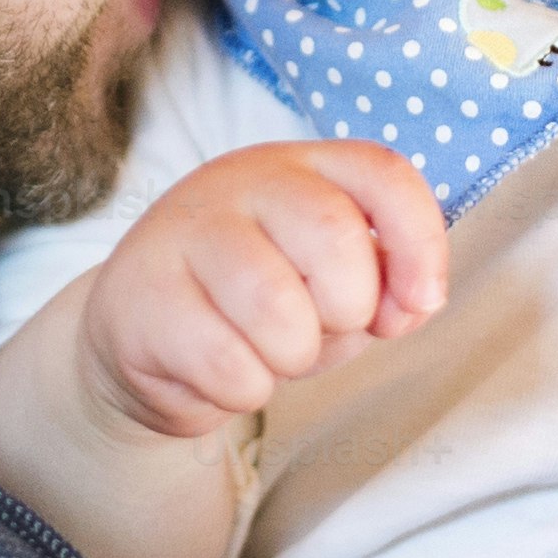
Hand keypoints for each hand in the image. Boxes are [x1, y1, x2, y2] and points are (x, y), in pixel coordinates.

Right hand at [76, 142, 447, 443]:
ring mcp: (185, 230)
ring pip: (278, 309)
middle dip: (347, 310)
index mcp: (300, 168)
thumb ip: (383, 284)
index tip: (418, 304)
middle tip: (316, 329)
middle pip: (334, 236)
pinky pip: (228, 365)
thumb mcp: (329, 285)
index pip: (383, 175)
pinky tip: (216, 371)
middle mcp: (241, 182)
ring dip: (291, 357)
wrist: (137, 338)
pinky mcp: (143, 292)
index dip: (420, 244)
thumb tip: (415, 302)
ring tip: (265, 352)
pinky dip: (242, 389)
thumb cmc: (251, 308)